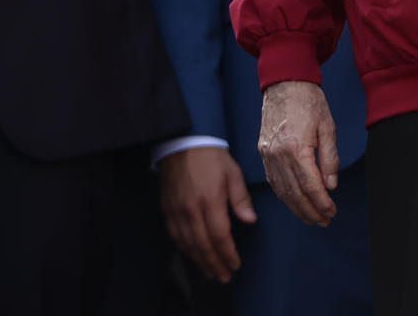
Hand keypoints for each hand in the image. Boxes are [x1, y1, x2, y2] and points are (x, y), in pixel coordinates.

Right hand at [159, 146, 257, 283]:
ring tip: (210, 273)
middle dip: (215, 264)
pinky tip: (192, 255)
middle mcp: (191, 209)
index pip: (220, 236)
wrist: (181, 141)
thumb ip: (241, 199)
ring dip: (200, 261)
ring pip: (188, 244)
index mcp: (210, 201)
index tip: (236, 265)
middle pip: (203, 245)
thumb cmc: (211, 156)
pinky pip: (175, 235)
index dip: (228, 254)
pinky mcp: (167, 208)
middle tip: (224, 277)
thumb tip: (251, 221)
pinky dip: (184, 249)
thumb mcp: (232, 173)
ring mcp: (176, 210)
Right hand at [258, 80, 338, 226]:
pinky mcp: (263, 151)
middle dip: (311, 211)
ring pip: (282, 190)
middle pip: (295, 193)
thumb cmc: (308, 101)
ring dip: (297, 208)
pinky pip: (273, 180)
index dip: (322, 202)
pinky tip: (294, 202)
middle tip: (324, 221)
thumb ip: (330, 159)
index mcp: (296, 147)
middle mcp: (278, 154)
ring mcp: (268, 153)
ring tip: (311, 217)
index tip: (332, 211)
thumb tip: (330, 185)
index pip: (310, 185)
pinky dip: (284, 195)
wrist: (284, 82)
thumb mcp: (328, 127)